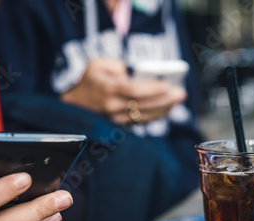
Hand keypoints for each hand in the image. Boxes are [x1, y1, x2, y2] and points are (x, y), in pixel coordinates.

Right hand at [60, 58, 185, 123]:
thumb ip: (117, 65)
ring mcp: (115, 119)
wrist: (72, 102)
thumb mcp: (97, 63)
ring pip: (144, 117)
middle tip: (181, 94)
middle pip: (143, 105)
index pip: (134, 90)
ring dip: (163, 110)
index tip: (168, 86)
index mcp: (108, 89)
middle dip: (164, 101)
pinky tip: (166, 110)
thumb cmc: (88, 79)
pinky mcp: (118, 126)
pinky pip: (140, 123)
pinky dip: (155, 117)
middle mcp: (112, 106)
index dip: (153, 89)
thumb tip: (133, 73)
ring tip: (177, 102)